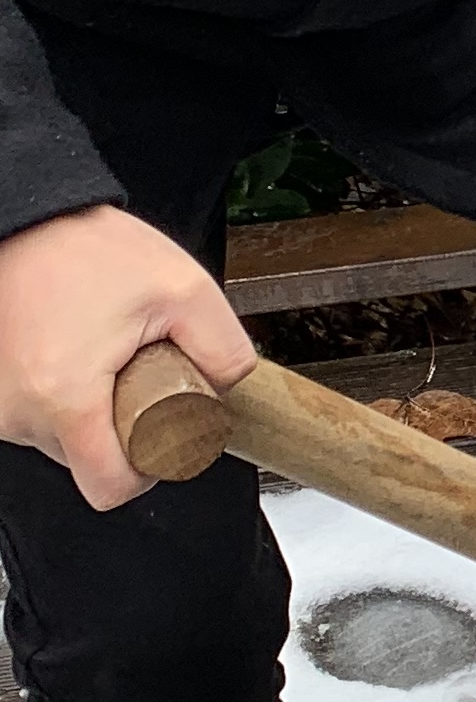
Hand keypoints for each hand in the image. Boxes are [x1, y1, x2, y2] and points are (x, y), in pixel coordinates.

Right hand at [0, 203, 254, 512]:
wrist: (22, 215)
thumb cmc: (84, 247)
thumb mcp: (183, 288)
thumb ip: (223, 349)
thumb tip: (229, 392)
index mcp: (66, 396)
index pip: (108, 487)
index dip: (146, 471)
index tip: (160, 435)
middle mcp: (17, 410)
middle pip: (85, 461)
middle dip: (119, 426)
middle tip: (132, 370)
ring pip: (58, 438)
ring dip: (86, 407)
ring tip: (95, 350)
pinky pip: (32, 413)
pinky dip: (57, 393)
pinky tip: (69, 350)